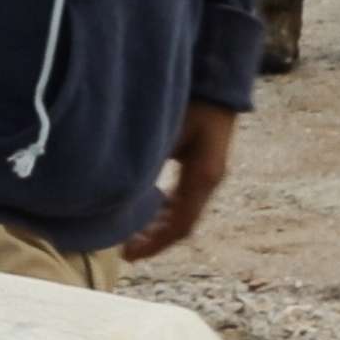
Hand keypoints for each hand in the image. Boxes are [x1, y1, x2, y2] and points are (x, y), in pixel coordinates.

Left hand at [123, 103, 236, 262]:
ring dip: (158, 225)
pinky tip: (145, 207)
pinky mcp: (203, 167)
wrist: (218, 84)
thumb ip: (147, 164)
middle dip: (153, 239)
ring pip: (183, 212)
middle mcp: (209, 180)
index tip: (128, 256)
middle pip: (183, 224)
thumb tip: (121, 193)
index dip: (155, 244)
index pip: (181, 225)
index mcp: (203, 177)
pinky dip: (163, 210)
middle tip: (122, 248)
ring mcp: (209, 174)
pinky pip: (184, 198)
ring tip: (130, 232)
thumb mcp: (166, 135)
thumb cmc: (193, 104)